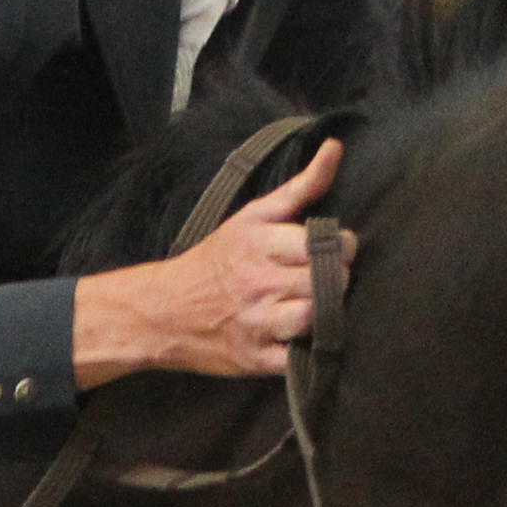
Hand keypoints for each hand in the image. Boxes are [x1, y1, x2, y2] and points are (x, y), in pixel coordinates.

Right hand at [71, 141, 347, 386]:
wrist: (165, 310)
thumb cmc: (217, 260)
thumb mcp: (253, 216)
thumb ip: (301, 187)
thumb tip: (336, 148)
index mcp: (260, 242)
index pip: (328, 244)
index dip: (341, 248)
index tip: (333, 251)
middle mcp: (258, 281)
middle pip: (328, 281)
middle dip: (336, 280)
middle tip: (325, 280)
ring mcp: (255, 322)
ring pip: (315, 317)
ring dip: (324, 315)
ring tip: (314, 307)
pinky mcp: (254, 358)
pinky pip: (297, 358)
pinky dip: (305, 352)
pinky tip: (301, 338)